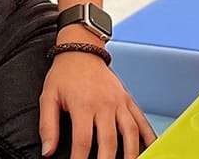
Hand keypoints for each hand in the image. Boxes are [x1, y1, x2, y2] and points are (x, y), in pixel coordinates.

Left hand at [40, 50, 155, 158]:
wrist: (82, 50)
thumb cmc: (64, 74)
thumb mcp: (48, 98)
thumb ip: (47, 126)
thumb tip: (47, 151)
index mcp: (83, 104)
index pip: (83, 141)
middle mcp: (104, 103)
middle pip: (109, 141)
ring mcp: (119, 101)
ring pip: (130, 132)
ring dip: (131, 152)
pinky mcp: (127, 99)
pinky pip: (141, 119)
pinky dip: (148, 135)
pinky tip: (151, 147)